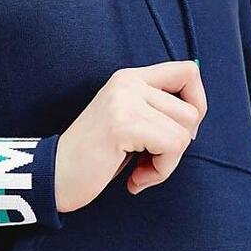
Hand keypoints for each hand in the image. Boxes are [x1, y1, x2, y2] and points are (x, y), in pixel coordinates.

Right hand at [54, 60, 207, 213]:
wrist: (53, 177)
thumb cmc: (93, 159)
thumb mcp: (127, 123)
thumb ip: (156, 111)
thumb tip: (196, 115)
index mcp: (129, 78)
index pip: (188, 71)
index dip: (197, 102)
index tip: (178, 131)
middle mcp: (128, 82)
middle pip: (192, 110)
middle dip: (178, 145)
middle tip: (148, 161)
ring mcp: (125, 101)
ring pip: (185, 131)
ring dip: (168, 162)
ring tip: (139, 170)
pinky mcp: (124, 124)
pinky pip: (172, 147)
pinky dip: (160, 171)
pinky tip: (135, 179)